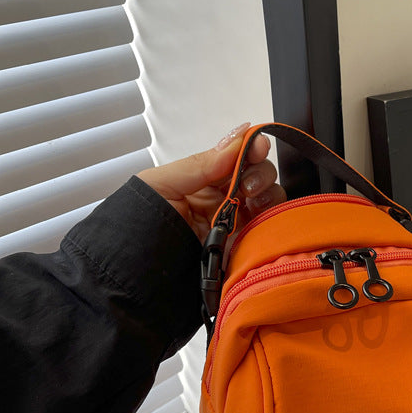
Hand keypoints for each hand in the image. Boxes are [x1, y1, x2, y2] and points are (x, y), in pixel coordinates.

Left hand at [137, 122, 285, 242]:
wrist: (137, 275)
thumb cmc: (139, 227)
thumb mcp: (163, 184)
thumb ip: (202, 164)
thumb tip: (238, 137)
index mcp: (203, 181)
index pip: (236, 158)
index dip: (251, 148)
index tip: (258, 147)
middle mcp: (223, 201)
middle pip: (259, 177)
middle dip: (261, 174)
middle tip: (247, 186)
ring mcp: (236, 226)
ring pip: (269, 202)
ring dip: (269, 195)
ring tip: (253, 203)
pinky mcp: (244, 250)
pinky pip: (269, 232)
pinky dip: (274, 222)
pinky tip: (262, 220)